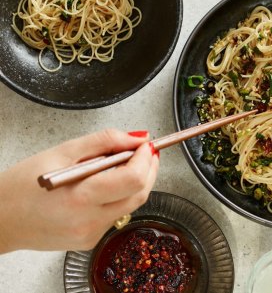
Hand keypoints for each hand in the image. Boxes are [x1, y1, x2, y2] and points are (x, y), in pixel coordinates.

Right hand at [0, 129, 158, 252]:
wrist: (0, 219)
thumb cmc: (22, 185)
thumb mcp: (62, 151)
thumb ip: (104, 142)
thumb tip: (138, 138)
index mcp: (80, 197)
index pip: (133, 179)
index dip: (146, 158)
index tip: (146, 144)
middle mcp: (89, 220)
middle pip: (140, 194)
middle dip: (149, 169)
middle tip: (145, 151)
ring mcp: (91, 234)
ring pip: (131, 205)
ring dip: (136, 182)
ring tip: (123, 164)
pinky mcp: (90, 240)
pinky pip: (116, 215)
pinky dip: (119, 197)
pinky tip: (104, 186)